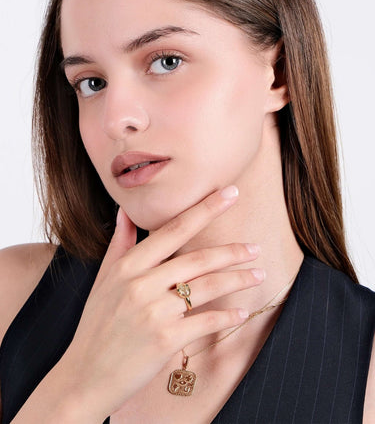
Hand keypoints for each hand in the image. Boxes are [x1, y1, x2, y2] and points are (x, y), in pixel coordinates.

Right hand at [60, 186, 262, 421]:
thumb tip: (125, 212)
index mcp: (128, 265)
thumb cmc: (96, 325)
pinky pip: (206, 322)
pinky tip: (242, 313)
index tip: (230, 194)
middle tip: (256, 247)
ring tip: (258, 275)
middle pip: (198, 259)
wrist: (85, 376)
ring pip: (207, 287)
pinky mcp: (165, 340)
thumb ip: (119, 243)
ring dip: (238, 280)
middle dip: (232, 251)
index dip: (205, 209)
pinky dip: (228, 317)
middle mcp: (141, 284)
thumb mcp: (104, 280)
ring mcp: (153, 312)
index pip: (174, 229)